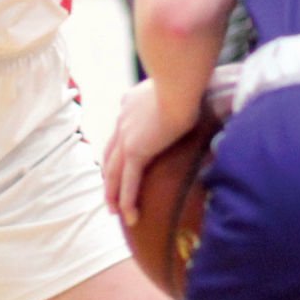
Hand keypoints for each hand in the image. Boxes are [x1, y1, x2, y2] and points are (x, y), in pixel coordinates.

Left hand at [103, 79, 198, 225]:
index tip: (119, 162)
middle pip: (111, 155)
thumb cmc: (184, 83)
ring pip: (114, 172)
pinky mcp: (136, 150)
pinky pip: (128, 181)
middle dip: (109, 176)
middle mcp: (123, 120)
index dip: (117, 149)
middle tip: (110, 194)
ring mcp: (126, 136)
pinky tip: (129, 216)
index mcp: (129, 104)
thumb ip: (172, 96)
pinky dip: (127, 200)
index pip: (120, 130)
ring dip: (112, 193)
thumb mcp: (172, 89)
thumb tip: (190, 98)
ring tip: (113, 211)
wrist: (178, 85)